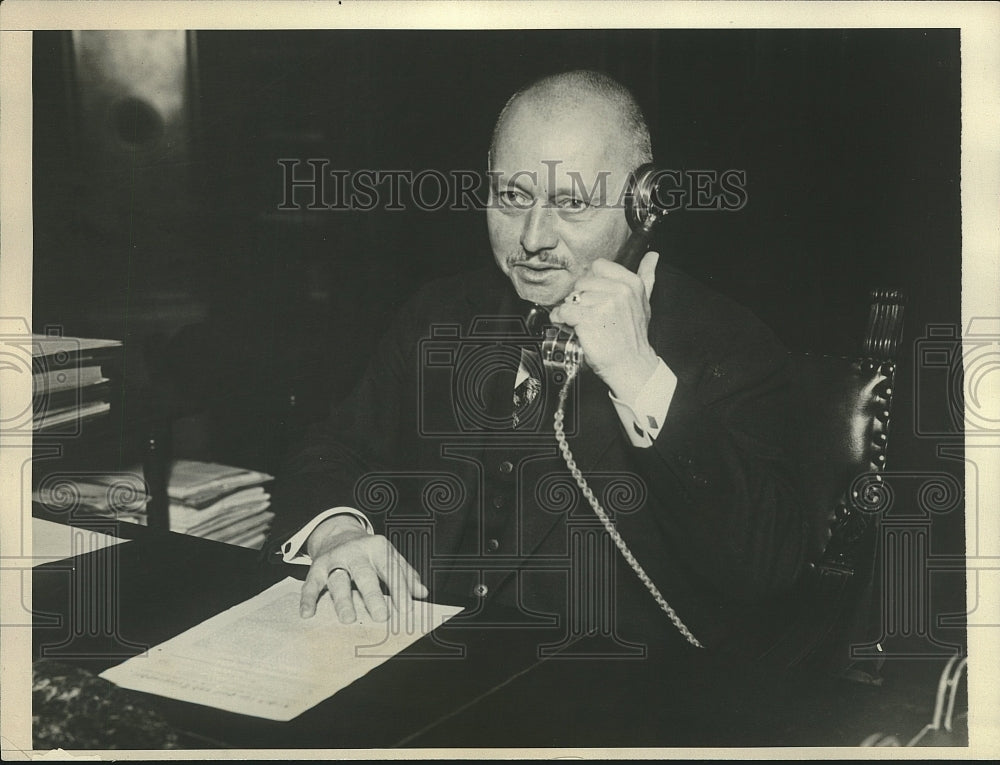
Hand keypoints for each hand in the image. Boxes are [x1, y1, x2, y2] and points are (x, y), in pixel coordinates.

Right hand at [298, 514, 427, 622]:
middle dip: (372, 595)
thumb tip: (422, 593)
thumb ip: (405, 574)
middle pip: (364, 574)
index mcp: (378, 548)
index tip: (406, 610)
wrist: (338, 533)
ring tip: (348, 619)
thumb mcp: (389, 556)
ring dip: (343, 600)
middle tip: (381, 616)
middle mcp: (356, 552)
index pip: (390, 569)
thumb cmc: (370, 552)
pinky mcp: (316, 567)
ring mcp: (335, 559)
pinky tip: (307, 614)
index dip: (399, 589)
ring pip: (338, 580)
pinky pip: (311, 584)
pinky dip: (307, 599)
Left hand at [548, 251, 659, 404]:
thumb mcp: (644, 302)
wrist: (631, 365)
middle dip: (580, 298)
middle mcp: (619, 291)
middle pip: (582, 282)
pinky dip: (562, 320)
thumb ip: (647, 275)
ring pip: (572, 297)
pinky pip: (564, 311)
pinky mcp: (587, 319)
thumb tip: (652, 256)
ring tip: (583, 323)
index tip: (596, 296)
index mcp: (631, 283)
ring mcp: (603, 305)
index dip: (592, 281)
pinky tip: (572, 326)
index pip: (598, 266)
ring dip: (571, 311)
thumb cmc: (634, 336)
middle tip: (590, 314)